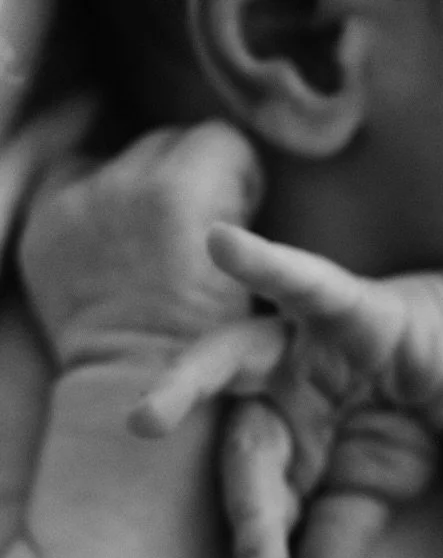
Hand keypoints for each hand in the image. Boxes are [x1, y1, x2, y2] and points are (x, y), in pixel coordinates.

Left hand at [18, 122, 263, 367]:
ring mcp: (77, 203)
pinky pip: (73, 179)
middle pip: (171, 142)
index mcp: (182, 196)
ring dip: (145, 189)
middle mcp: (124, 186)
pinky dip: (96, 203)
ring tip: (158, 244)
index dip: (240, 179)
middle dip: (192, 179)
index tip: (242, 216)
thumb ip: (244, 217)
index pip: (222, 139)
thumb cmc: (212, 353)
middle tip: (201, 237)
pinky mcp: (45, 222)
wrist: (137, 396)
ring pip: (122, 157)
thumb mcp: (259, 285)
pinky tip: (116, 245)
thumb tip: (233, 181)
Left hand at [133, 227, 442, 557]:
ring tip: (145, 420)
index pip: (254, 498)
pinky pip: (303, 283)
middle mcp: (266, 389)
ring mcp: (294, 344)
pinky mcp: (337, 304)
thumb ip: (338, 538)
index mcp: (271, 439)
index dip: (257, 546)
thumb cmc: (398, 423)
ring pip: (230, 358)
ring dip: (185, 383)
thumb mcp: (373, 494)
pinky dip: (266, 263)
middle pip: (231, 440)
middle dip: (234, 502)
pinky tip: (221, 243)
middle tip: (230, 557)